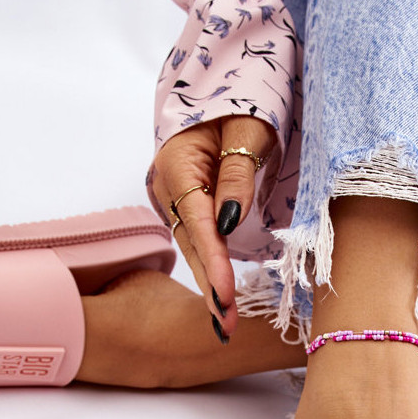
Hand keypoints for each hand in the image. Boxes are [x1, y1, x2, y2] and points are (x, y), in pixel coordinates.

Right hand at [150, 114, 276, 337]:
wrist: (225, 92)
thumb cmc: (242, 104)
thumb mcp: (248, 132)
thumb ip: (237, 176)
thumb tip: (230, 223)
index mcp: (178, 164)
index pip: (198, 222)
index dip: (213, 261)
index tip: (224, 296)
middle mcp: (169, 185)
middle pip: (191, 243)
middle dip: (210, 286)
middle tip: (225, 326)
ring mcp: (175, 197)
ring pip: (194, 248)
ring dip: (210, 284)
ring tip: (226, 324)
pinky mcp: (187, 205)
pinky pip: (199, 241)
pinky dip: (211, 268)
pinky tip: (220, 298)